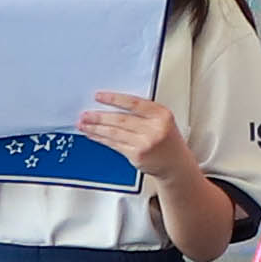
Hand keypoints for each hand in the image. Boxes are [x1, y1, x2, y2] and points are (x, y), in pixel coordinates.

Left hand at [76, 91, 191, 181]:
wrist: (176, 165)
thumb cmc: (167, 140)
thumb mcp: (162, 120)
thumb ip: (144, 112)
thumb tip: (113, 105)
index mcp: (161, 114)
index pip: (133, 103)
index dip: (114, 99)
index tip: (99, 96)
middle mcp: (154, 129)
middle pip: (121, 119)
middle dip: (100, 116)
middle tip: (86, 114)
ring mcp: (145, 143)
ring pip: (115, 133)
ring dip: (96, 128)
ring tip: (84, 124)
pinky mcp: (137, 156)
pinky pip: (115, 145)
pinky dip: (101, 139)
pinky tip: (94, 135)